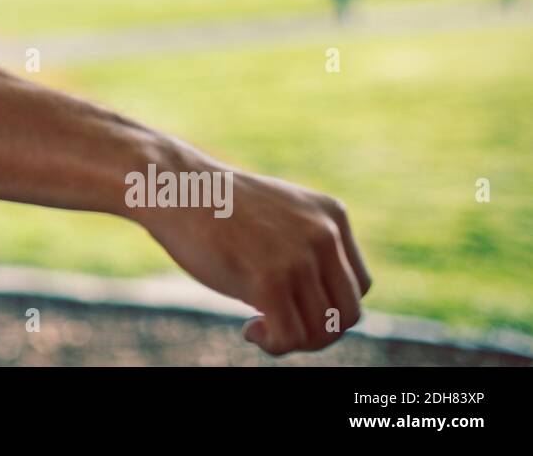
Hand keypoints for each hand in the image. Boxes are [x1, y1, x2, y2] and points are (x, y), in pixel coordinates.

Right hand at [137, 143, 372, 355]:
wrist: (175, 188)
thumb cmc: (216, 207)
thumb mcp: (277, 218)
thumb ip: (304, 247)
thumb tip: (316, 308)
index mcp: (331, 215)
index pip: (357, 284)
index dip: (328, 307)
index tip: (292, 306)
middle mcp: (324, 234)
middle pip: (347, 312)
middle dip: (316, 331)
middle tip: (277, 326)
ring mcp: (299, 257)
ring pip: (323, 329)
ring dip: (292, 340)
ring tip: (258, 327)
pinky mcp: (270, 279)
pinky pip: (291, 336)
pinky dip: (272, 344)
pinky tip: (249, 329)